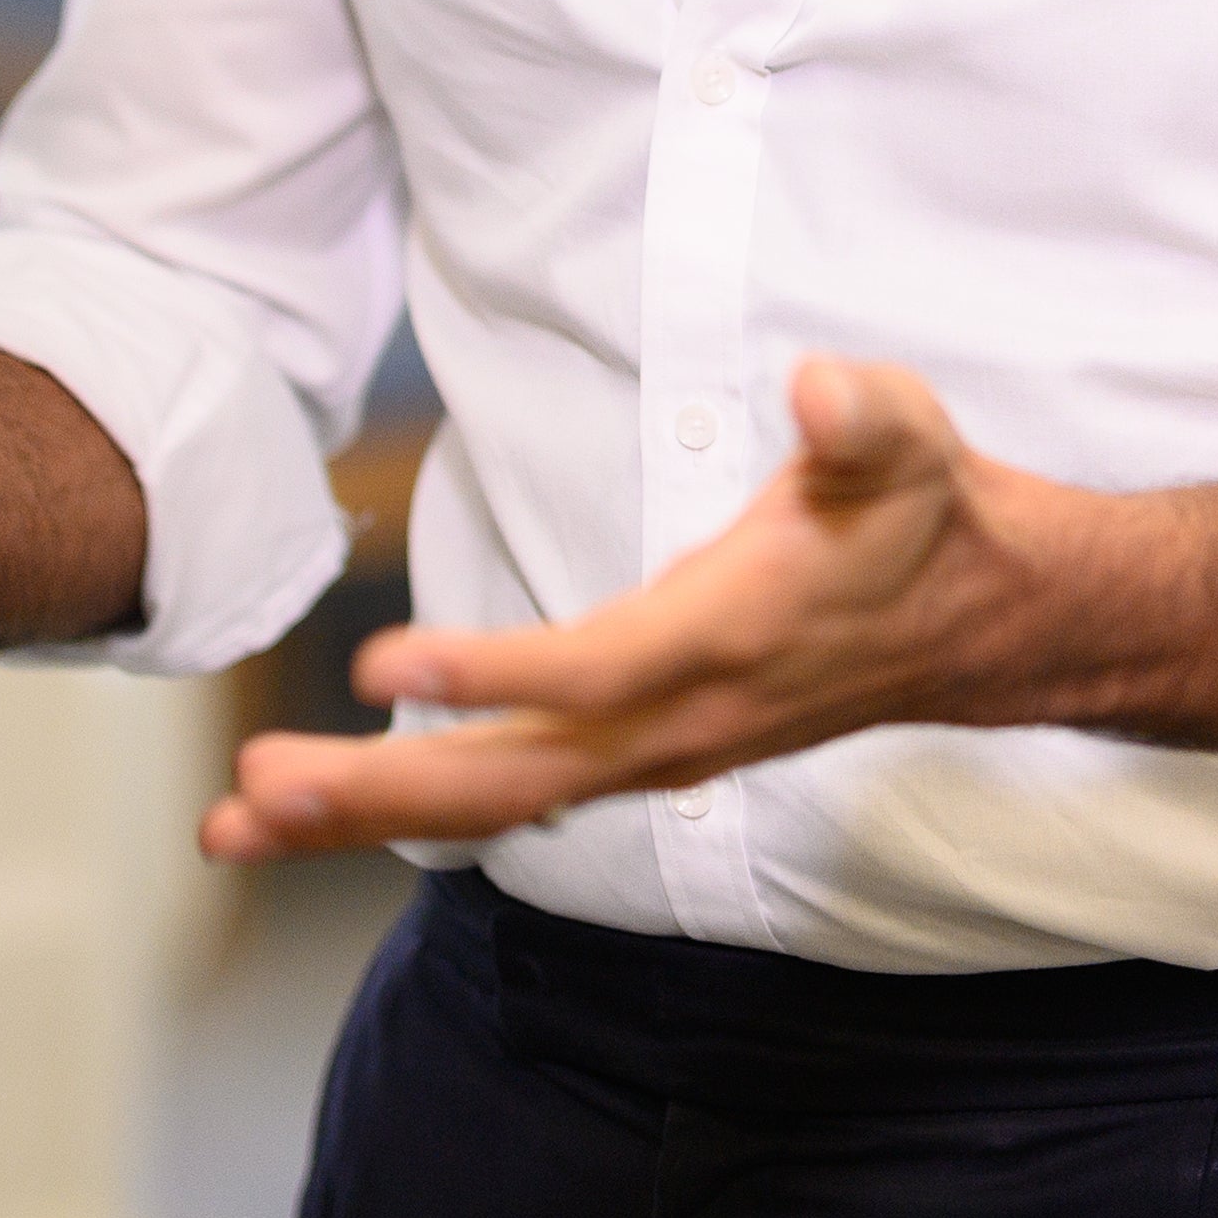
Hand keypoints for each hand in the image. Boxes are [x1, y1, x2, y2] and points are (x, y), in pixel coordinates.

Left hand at [204, 357, 1050, 860]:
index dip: (489, 670)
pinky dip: (410, 808)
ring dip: (367, 814)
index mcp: (728, 635)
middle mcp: (683, 720)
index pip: (596, 669)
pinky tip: (314, 818)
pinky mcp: (641, 755)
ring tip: (231, 825)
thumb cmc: (922, 512)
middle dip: (379, 787)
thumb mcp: (909, 439)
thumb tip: (823, 392)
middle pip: (515, 775)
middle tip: (251, 792)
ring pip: (498, 803)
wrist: (985, 623)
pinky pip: (512, 796)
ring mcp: (658, 752)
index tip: (375, 664)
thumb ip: (866, 416)